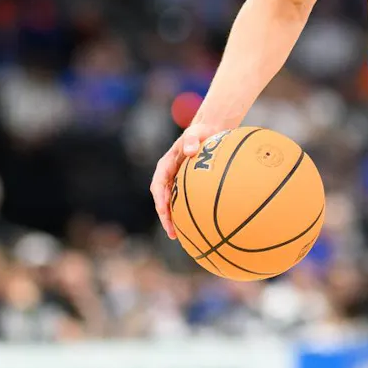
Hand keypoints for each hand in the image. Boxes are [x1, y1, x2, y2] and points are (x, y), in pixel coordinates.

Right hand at [149, 121, 223, 238]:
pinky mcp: (186, 186)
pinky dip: (188, 214)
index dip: (160, 200)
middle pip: (162, 199)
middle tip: (172, 233)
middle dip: (165, 217)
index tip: (165, 212)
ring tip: (180, 236)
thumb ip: (191, 140)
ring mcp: (177, 182)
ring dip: (174, 219)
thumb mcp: (196, 132)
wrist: (209, 131)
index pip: (158, 185)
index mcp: (166, 165)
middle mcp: (169, 175)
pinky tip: (198, 227)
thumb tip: (189, 151)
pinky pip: (185, 202)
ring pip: (172, 203)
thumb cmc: (202, 132)